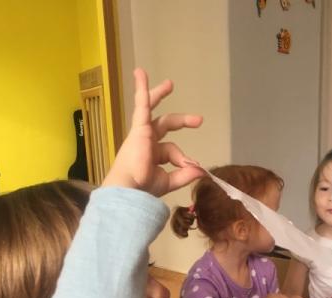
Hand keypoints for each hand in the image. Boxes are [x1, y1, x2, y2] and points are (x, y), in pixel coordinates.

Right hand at [102, 68, 202, 195]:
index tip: (193, 166)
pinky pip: (141, 104)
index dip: (184, 158)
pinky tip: (139, 73)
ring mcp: (141, 133)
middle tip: (197, 120)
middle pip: (164, 124)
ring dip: (159, 95)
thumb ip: (184, 175)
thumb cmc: (143, 188)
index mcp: (151, 155)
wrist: (130, 189)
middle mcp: (146, 142)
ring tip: (169, 84)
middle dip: (181, 121)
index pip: (172, 151)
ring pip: (150, 109)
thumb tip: (202, 171)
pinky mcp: (139, 128)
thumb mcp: (168, 181)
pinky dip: (141, 88)